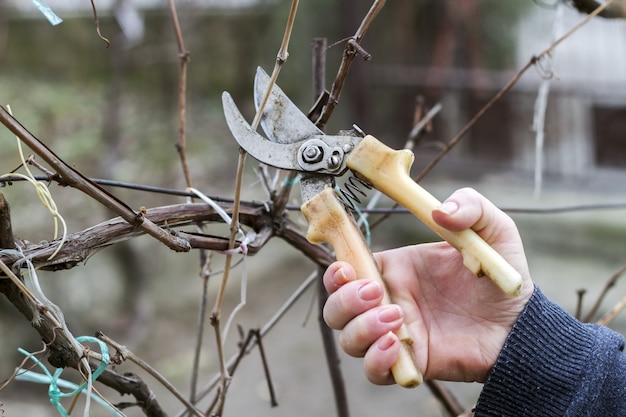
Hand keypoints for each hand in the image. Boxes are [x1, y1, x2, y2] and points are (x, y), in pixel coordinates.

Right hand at [322, 188, 533, 383]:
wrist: (521, 324)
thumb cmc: (500, 277)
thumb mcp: (493, 230)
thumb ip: (471, 206)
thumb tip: (440, 210)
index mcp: (396, 269)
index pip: (348, 270)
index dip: (337, 270)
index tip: (346, 268)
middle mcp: (387, 301)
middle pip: (336, 307)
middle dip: (343, 300)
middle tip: (374, 293)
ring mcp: (396, 335)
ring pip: (348, 339)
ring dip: (360, 328)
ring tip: (394, 317)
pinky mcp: (410, 363)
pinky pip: (374, 371)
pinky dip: (375, 360)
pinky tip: (396, 346)